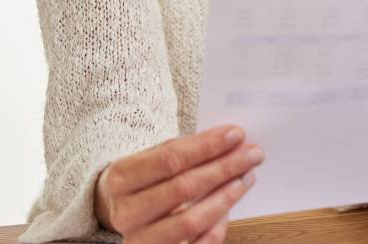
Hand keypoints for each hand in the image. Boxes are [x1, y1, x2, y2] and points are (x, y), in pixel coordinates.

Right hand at [93, 125, 263, 242]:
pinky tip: (229, 208)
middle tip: (252, 154)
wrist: (115, 214)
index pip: (170, 159)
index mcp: (121, 178)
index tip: (236, 135)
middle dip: (224, 168)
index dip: (207, 146)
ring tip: (246, 177)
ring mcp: (139, 240)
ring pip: (191, 221)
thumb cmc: (141, 181)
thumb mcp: (149, 159)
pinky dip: (216, 228)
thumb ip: (185, 150)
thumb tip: (231, 140)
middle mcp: (126, 212)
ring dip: (226, 197)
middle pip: (183, 188)